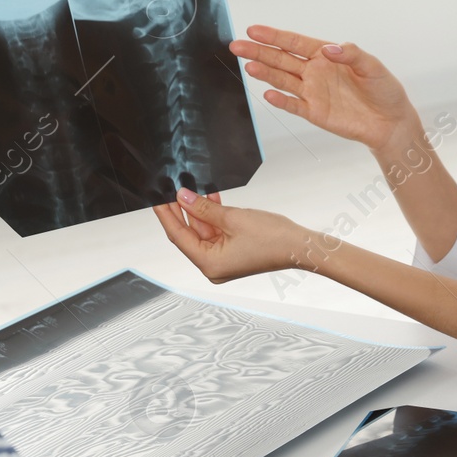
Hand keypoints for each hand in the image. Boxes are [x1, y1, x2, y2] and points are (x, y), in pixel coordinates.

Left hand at [153, 188, 317, 281]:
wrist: (299, 246)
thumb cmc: (272, 239)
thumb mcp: (232, 218)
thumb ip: (204, 208)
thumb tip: (183, 197)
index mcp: (209, 264)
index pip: (178, 236)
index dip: (166, 215)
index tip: (157, 198)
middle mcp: (213, 267)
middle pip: (189, 235)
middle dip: (182, 211)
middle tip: (172, 189)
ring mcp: (223, 261)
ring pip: (203, 232)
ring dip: (199, 212)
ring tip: (191, 189)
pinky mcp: (232, 253)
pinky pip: (216, 233)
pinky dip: (213, 217)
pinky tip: (209, 198)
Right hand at [231, 24, 417, 151]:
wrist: (390, 121)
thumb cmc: (383, 89)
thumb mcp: (372, 65)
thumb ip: (350, 53)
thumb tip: (328, 49)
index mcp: (325, 55)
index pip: (294, 42)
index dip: (274, 36)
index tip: (253, 30)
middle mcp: (314, 71)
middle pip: (281, 59)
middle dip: (259, 51)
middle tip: (236, 45)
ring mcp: (312, 92)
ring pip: (282, 79)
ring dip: (265, 72)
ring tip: (248, 65)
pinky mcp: (314, 112)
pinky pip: (293, 105)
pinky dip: (281, 100)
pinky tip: (268, 94)